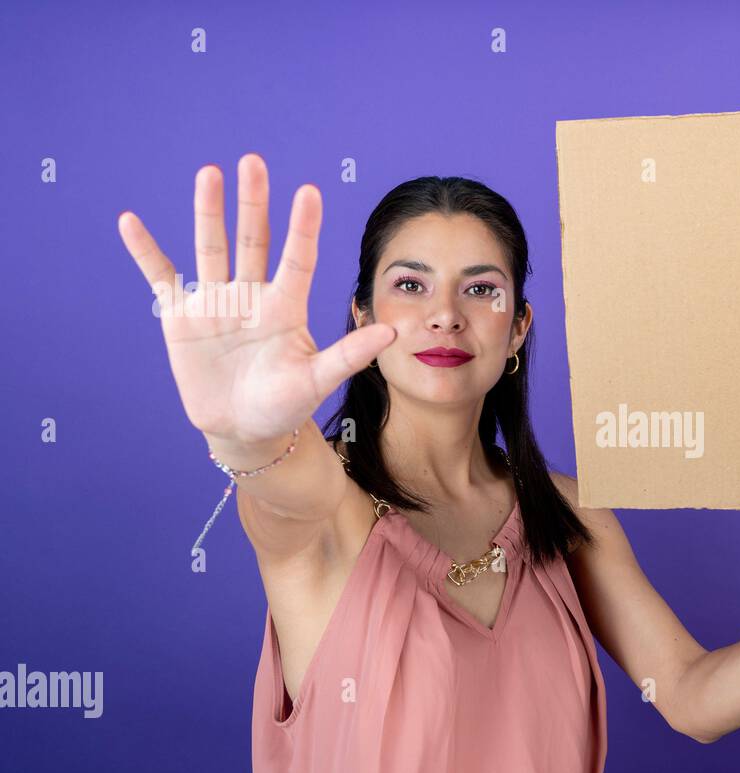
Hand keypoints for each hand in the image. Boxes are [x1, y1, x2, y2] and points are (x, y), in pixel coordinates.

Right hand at [116, 154, 395, 444]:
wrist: (244, 429)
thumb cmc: (286, 405)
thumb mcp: (318, 380)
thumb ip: (350, 354)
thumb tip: (393, 331)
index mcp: (285, 306)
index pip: (297, 258)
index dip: (303, 227)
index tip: (310, 192)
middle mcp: (251, 295)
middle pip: (253, 240)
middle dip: (253, 202)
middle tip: (253, 161)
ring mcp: (215, 302)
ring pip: (212, 247)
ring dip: (209, 212)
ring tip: (210, 173)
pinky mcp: (182, 317)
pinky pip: (161, 277)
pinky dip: (145, 251)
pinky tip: (131, 222)